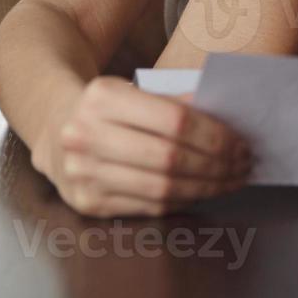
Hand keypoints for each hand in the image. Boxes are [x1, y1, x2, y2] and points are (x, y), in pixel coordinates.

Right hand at [37, 76, 252, 217]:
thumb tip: (227, 116)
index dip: (214, 135)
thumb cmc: (108, 107)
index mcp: (102, 97)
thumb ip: (175, 101)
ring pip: (161, 189)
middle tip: (242, 164)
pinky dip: (182, 201)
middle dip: (215, 165)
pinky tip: (202, 192)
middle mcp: (85, 136)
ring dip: (205, 188)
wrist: (55, 127)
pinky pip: (148, 207)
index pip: (174, 120)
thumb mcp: (134, 89)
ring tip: (230, 181)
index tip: (239, 142)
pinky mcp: (87, 203)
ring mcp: (83, 174)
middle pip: (169, 159)